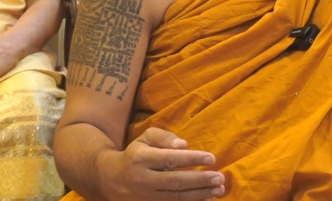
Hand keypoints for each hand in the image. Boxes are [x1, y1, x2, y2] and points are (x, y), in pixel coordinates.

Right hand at [98, 127, 224, 200]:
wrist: (110, 178)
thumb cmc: (135, 154)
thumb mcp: (145, 138)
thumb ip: (163, 137)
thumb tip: (183, 144)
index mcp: (141, 158)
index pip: (170, 159)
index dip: (192, 159)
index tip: (211, 158)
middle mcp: (142, 179)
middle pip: (175, 181)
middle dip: (200, 180)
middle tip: (220, 177)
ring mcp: (145, 197)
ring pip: (175, 198)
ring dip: (199, 195)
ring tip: (218, 190)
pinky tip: (207, 200)